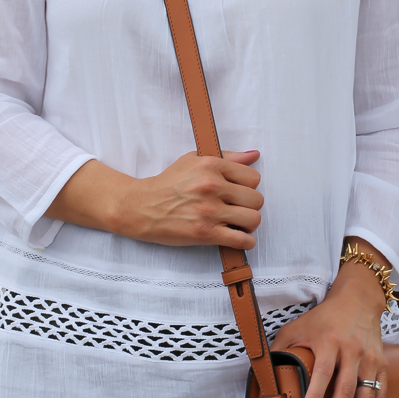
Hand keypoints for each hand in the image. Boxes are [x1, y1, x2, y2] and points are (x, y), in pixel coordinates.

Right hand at [46, 150, 261, 247]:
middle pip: (257, 199)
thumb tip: (254, 155)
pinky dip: (245, 242)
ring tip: (238, 223)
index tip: (238, 192)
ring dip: (248, 224)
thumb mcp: (193, 160)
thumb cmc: (168, 183)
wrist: (142, 207)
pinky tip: (238, 238)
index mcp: (211, 166)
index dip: (248, 186)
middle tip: (237, 209)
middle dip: (249, 206)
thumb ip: (226, 157)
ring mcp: (209, 211)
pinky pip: (241, 240)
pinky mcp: (205, 233)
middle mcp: (212, 186)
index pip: (253, 177)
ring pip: (253, 219)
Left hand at [273, 254, 387, 397]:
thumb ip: (280, 349)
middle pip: (346, 389)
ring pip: (366, 396)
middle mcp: (353, 350)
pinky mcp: (382, 365)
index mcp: (329, 341)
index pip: (323, 371)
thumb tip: (264, 375)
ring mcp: (370, 359)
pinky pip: (380, 395)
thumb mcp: (296, 327)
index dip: (315, 394)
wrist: (357, 301)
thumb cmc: (322, 319)